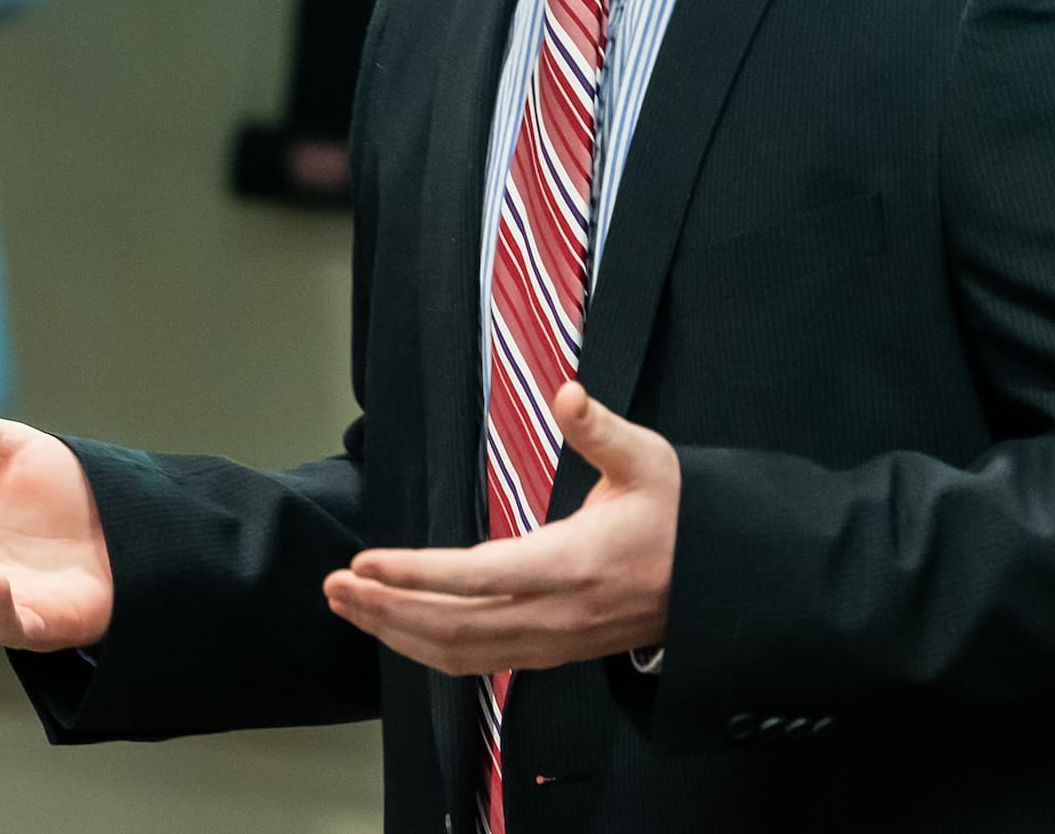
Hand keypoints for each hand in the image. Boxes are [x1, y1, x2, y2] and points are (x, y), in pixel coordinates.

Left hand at [324, 382, 675, 675]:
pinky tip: (396, 629)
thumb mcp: (649, 460)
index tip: (366, 563)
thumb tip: (568, 392)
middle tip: (334, 585)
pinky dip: (427, 650)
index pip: (480, 578)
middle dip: (386, 609)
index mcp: (575, 563)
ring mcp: (552, 642)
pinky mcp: (550, 652)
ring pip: (460, 652)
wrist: (720, 583)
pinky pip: (479, 662)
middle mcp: (557, 614)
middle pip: (454, 625)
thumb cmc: (679, 513)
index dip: (417, 575)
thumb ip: (601, 430)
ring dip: (396, 632)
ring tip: (348, 604)